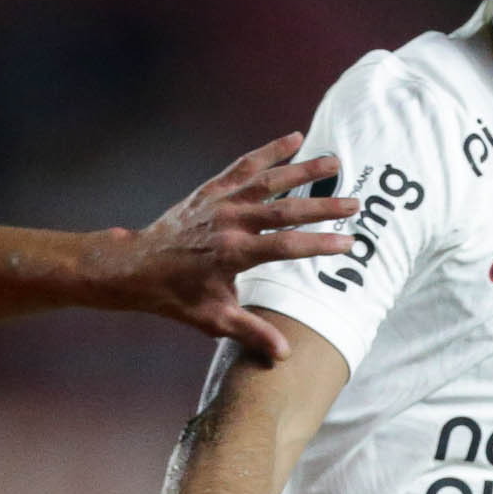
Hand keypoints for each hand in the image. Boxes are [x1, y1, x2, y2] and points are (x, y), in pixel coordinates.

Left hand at [94, 135, 352, 359]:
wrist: (138, 266)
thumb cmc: (177, 296)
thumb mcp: (213, 319)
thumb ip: (251, 331)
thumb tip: (284, 354)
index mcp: (234, 253)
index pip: (286, 247)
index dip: (319, 245)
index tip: (349, 243)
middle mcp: (230, 222)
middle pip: (286, 210)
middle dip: (323, 207)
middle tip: (354, 203)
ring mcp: (222, 201)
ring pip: (269, 180)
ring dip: (304, 170)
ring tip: (335, 162)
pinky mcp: (212, 189)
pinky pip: (245, 165)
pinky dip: (270, 151)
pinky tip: (295, 138)